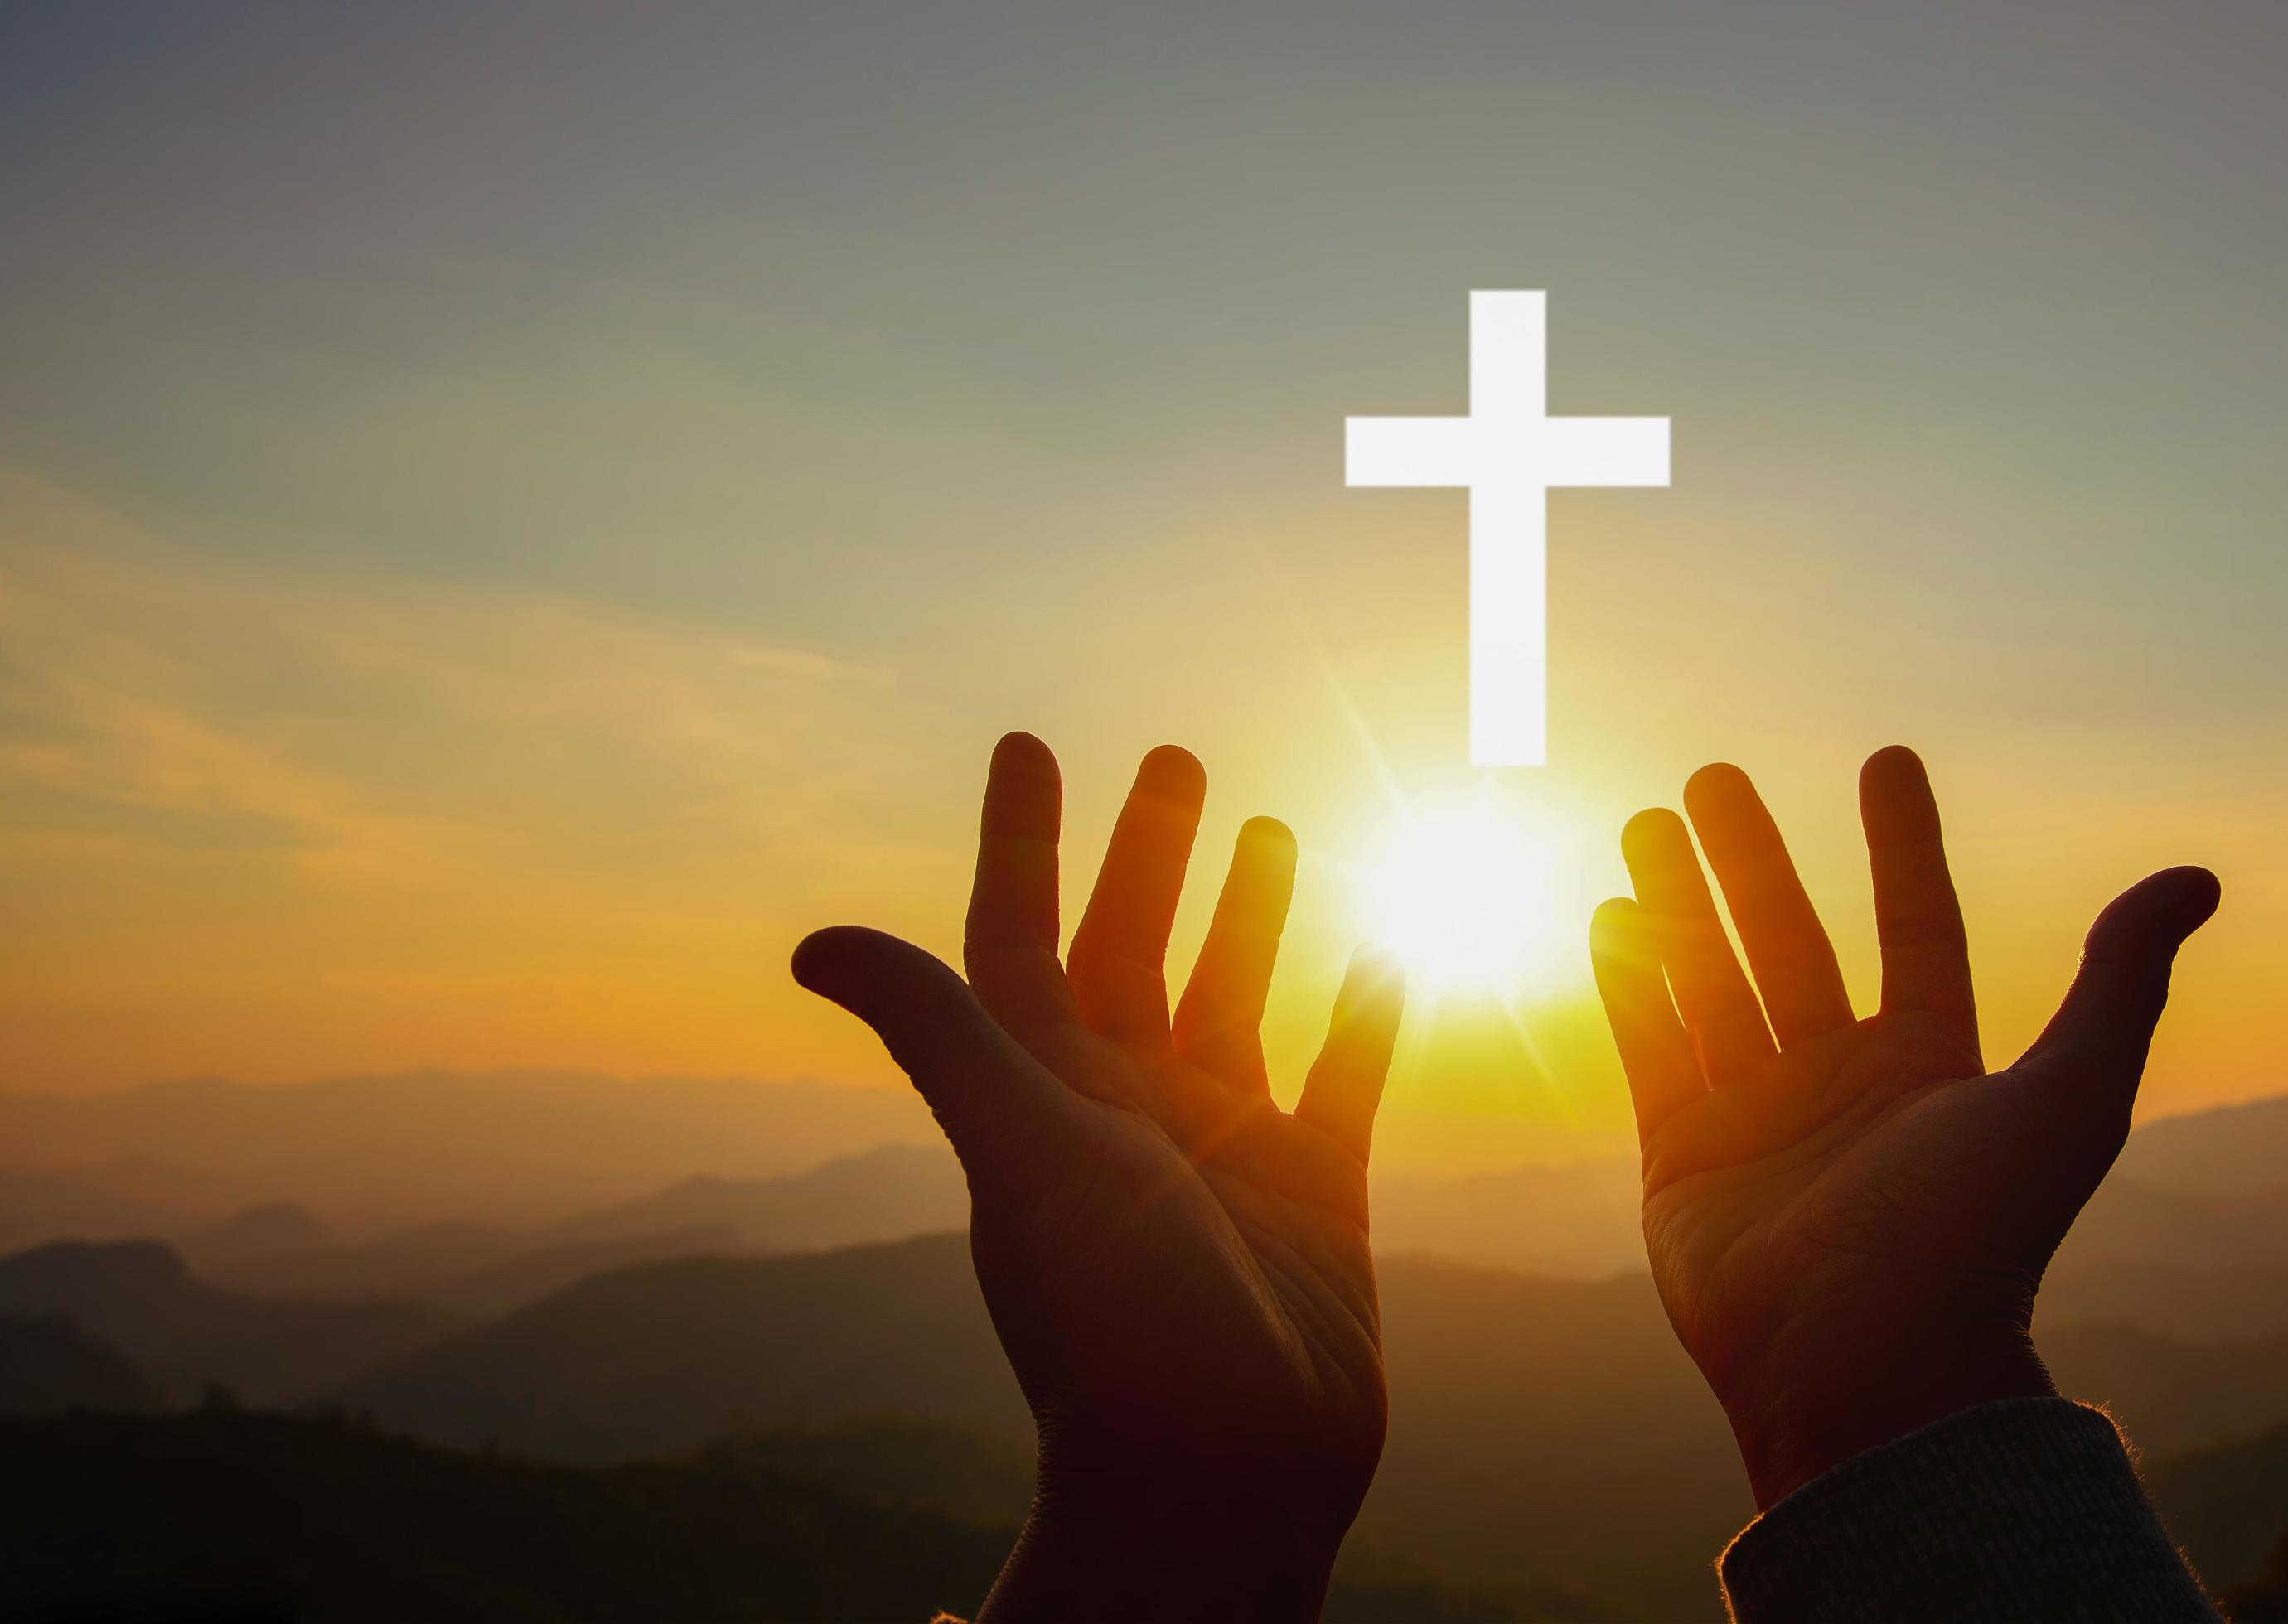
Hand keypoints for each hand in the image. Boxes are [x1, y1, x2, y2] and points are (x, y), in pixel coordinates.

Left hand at [791, 734, 1403, 1623]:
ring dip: (1251, 917)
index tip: (1030, 743)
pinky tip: (1388, 946)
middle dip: (1150, 853)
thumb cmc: (1114, 1325)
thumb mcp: (1024, 1157)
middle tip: (1175, 757)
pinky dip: (1367, 1010)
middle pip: (1133, 949)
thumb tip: (812, 940)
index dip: (1021, 841)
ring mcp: (1226, 1149)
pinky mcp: (1316, 1192)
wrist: (1221, 1476)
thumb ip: (941, 1036)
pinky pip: (1343, 1074)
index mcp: (1048, 1093)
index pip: (1018, 934)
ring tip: (1273, 827)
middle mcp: (1130, 1110)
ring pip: (1237, 998)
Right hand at [1588, 749, 2217, 1510]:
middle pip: (1789, 944)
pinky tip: (1611, 914)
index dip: (1904, 848)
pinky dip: (1631, 986)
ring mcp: (1757, 1124)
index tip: (1886, 759)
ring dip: (1676, 903)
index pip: (1917, 931)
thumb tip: (2198, 877)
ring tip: (1645, 822)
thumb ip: (2122, 980)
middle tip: (1711, 775)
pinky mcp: (1684, 1165)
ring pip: (1709, 986)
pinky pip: (1653, 1054)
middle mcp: (1841, 1090)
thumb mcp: (2071, 1096)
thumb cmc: (1977, 1236)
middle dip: (1749, 861)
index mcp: (1931, 1070)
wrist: (1867, 1365)